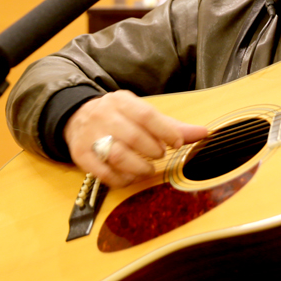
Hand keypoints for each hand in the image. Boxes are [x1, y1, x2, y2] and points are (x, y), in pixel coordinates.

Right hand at [64, 90, 208, 188]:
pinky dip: (121, 179)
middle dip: (152, 151)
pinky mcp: (81, 155)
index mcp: (122, 101)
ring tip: (147, 170)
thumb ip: (171, 126)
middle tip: (159, 155)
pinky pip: (103, 173)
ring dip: (138, 168)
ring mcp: (90, 136)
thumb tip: (204, 133)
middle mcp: (104, 115)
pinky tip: (130, 177)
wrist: (76, 117)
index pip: (147, 115)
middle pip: (133, 136)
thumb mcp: (141, 114)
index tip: (177, 143)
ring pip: (117, 155)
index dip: (166, 132)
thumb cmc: (119, 118)